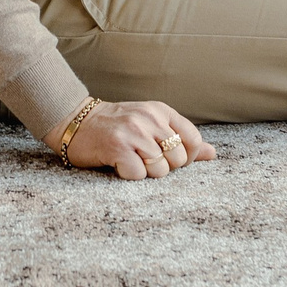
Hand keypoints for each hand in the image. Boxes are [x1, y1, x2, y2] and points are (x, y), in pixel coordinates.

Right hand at [64, 99, 214, 179]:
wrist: (74, 121)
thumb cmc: (116, 127)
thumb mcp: (151, 124)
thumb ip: (181, 138)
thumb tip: (212, 154)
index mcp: (160, 110)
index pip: (193, 139)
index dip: (185, 156)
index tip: (168, 158)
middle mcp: (149, 118)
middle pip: (178, 158)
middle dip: (164, 167)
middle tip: (143, 159)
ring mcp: (133, 132)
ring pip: (160, 169)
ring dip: (145, 172)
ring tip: (130, 160)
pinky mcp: (117, 147)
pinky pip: (138, 175)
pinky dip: (129, 176)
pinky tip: (118, 165)